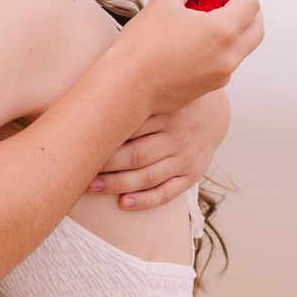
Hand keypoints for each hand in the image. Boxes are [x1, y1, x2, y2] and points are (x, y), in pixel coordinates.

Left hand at [88, 90, 229, 209]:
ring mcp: (186, 157)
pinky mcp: (193, 174)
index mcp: (168, 112)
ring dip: (119, 184)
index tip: (81, 144)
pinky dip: (146, 200)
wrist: (215, 112)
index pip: (131, 128)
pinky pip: (168, 192)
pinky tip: (124, 204)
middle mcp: (178, 136)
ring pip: (149, 176)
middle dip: (107, 165)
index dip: (105, 139)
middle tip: (81, 169)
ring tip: (94, 188)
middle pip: (137, 155)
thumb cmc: (174, 101)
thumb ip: (134, 94)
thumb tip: (92, 94)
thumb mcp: (160, 92)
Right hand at [112, 0, 263, 116]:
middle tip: (225, 3)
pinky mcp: (211, 87)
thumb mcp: (164, 0)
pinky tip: (192, 43)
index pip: (251, 4)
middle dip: (246, 11)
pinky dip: (219, 49)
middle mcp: (229, 56)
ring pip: (242, 47)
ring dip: (232, 30)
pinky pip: (226, 63)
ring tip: (202, 22)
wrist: (127, 87)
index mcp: (222, 32)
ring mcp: (222, 75)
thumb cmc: (142, 46)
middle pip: (257, 28)